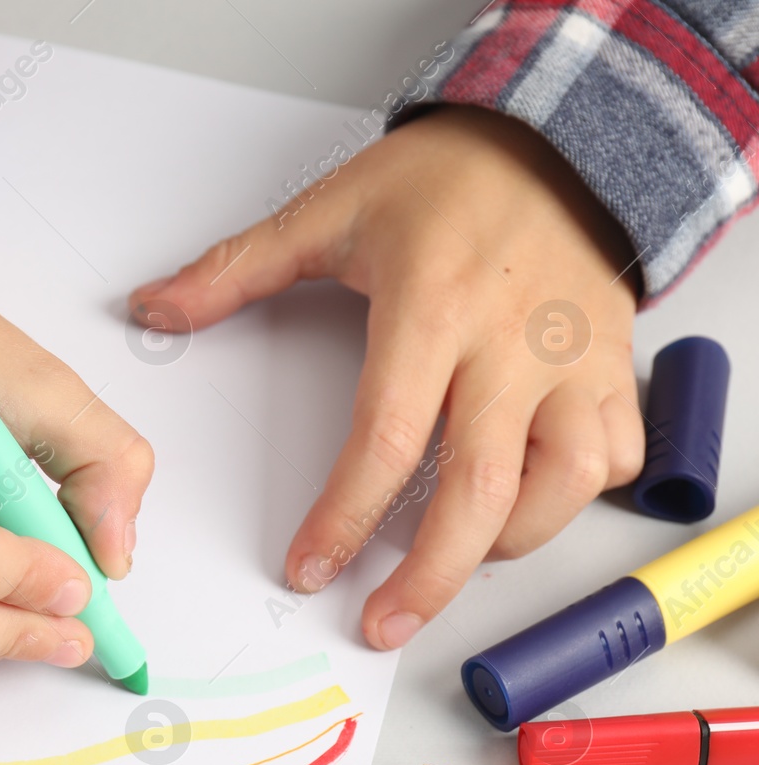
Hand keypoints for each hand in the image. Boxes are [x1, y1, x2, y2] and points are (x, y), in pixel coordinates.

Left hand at [130, 105, 642, 649]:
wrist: (556, 136)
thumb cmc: (444, 178)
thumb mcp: (329, 211)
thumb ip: (236, 270)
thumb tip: (153, 308)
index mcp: (432, 309)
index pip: (386, 439)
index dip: (344, 517)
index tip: (309, 568)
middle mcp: (510, 346)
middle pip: (478, 490)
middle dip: (428, 577)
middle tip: (381, 623)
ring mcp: (572, 362)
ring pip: (561, 486)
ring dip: (505, 544)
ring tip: (449, 568)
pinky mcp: (613, 368)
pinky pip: (615, 457)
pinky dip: (579, 500)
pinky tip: (527, 510)